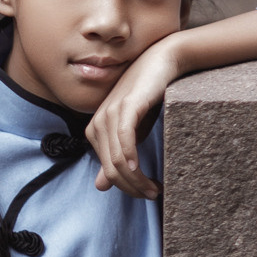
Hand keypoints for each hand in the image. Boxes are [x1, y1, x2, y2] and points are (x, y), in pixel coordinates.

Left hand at [87, 38, 175, 197]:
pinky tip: (141, 169)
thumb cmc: (147, 98)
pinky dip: (131, 157)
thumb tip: (100, 186)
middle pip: (111, 169)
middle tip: (153, 194)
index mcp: (95, 132)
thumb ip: (116, 157)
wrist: (161, 62)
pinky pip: (124, 139)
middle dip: (132, 187)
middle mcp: (97, 124)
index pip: (107, 171)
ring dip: (136, 179)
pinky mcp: (125, 107)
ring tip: (155, 188)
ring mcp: (109, 114)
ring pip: (118, 160)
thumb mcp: (131, 132)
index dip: (126, 188)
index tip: (147, 193)